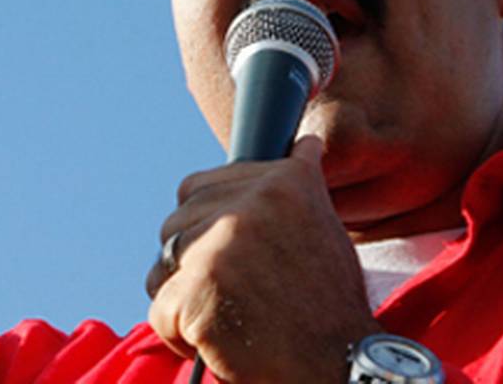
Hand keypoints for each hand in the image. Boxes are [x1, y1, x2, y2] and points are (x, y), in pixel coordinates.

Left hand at [147, 136, 380, 381]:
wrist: (342, 368)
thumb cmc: (328, 302)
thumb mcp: (325, 225)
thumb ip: (301, 181)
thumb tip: (305, 142)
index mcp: (282, 181)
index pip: (195, 187)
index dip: (204, 227)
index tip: (233, 257)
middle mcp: (251, 204)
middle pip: (175, 223)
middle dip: (191, 262)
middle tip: (236, 294)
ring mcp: (222, 245)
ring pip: (162, 264)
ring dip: (184, 296)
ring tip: (230, 317)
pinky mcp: (199, 289)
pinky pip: (160, 307)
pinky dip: (180, 333)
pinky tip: (219, 343)